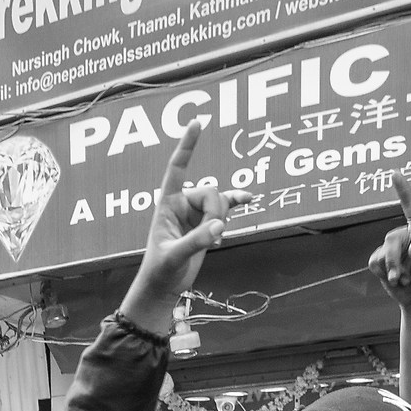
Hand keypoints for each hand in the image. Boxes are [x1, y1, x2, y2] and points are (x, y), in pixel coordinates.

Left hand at [119, 121, 232, 330]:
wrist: (164, 287)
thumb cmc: (160, 271)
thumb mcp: (174, 256)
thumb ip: (195, 241)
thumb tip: (218, 227)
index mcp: (167, 204)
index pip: (177, 169)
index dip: (187, 146)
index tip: (197, 122)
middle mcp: (182, 203)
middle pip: (210, 192)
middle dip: (215, 214)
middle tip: (211, 238)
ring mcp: (196, 213)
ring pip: (220, 203)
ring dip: (222, 221)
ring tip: (214, 242)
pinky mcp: (207, 224)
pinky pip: (226, 207)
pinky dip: (236, 202)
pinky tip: (250, 199)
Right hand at [367, 176, 410, 306]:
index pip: (410, 207)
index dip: (403, 190)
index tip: (394, 173)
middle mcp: (404, 234)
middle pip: (390, 240)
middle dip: (395, 262)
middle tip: (403, 278)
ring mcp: (390, 246)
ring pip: (381, 254)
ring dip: (391, 271)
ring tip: (402, 280)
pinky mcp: (379, 258)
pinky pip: (374, 262)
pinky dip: (383, 274)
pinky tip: (394, 279)